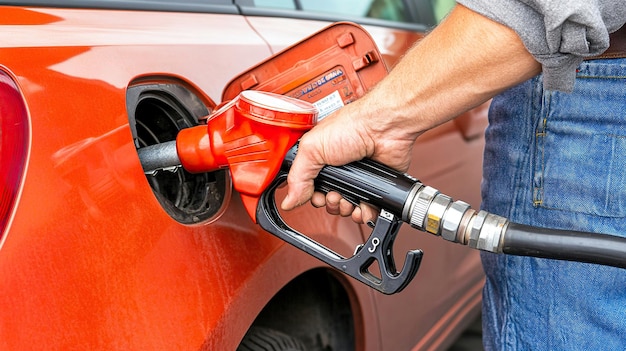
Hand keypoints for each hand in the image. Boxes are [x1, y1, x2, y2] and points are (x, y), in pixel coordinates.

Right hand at [280, 95, 417, 223]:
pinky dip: (364, 213)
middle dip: (328, 202)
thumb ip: (297, 177)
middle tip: (333, 194)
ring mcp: (356, 177)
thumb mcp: (312, 149)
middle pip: (325, 198)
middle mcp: (336, 168)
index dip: (309, 195)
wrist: (385, 127)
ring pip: (344, 206)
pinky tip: (361, 207)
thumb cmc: (353, 125)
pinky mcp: (373, 184)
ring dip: (344, 208)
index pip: (307, 185)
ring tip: (347, 199)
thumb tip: (288, 200)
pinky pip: (366, 208)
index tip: (314, 195)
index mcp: (319, 157)